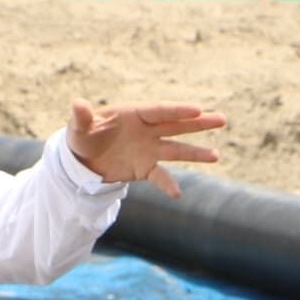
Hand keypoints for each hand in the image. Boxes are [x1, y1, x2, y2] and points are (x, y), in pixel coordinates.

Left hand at [65, 100, 225, 196]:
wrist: (82, 159)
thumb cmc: (83, 135)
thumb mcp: (79, 126)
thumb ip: (82, 117)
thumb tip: (78, 105)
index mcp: (135, 114)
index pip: (160, 111)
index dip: (178, 110)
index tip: (197, 109)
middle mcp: (147, 131)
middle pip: (177, 125)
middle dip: (199, 123)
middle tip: (221, 119)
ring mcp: (149, 149)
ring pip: (176, 150)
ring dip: (195, 153)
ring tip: (215, 156)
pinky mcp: (145, 168)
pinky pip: (160, 176)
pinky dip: (168, 184)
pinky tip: (177, 194)